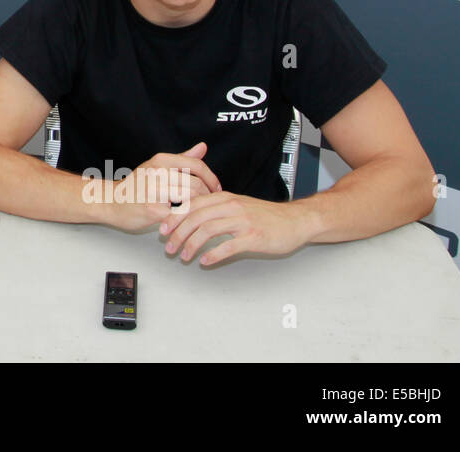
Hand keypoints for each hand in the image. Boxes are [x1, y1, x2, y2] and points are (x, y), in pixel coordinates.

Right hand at [101, 143, 220, 229]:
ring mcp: (153, 190)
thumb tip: (203, 147)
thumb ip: (182, 158)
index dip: (211, 178)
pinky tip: (186, 221)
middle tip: (209, 205)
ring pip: (190, 199)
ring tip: (199, 212)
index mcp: (160, 160)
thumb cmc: (136, 186)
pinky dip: (186, 219)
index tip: (216, 188)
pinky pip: (179, 214)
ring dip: (199, 208)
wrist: (109, 201)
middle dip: (208, 196)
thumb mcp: (157, 167)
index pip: (196, 165)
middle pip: (196, 184)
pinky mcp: (152, 209)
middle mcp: (157, 172)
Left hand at [159, 191, 311, 265]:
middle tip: (169, 247)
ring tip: (184, 256)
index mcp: (225, 198)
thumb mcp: (239, 205)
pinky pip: (229, 245)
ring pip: (209, 230)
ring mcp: (243, 221)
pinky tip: (205, 261)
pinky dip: (214, 254)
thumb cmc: (267, 215)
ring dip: (192, 244)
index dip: (174, 217)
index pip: (192, 205)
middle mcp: (232, 206)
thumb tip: (192, 217)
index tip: (162, 229)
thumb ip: (217, 209)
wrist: (297, 220)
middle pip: (196, 217)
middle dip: (178, 233)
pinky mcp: (255, 236)